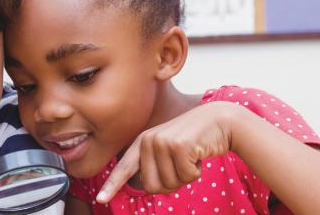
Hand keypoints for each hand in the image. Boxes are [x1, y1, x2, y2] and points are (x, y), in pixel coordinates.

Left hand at [96, 101, 243, 202]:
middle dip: (171, 184)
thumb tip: (146, 186)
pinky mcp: (178, 146)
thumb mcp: (168, 148)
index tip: (100, 199)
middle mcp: (148, 140)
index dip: (112, 185)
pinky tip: (198, 154)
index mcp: (142, 142)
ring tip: (191, 157)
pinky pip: (186, 177)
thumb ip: (154, 164)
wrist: (219, 121)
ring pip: (170, 183)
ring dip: (186, 177)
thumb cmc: (194, 139)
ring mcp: (162, 142)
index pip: (124, 167)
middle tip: (182, 167)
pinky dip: (196, 172)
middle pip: (152, 186)